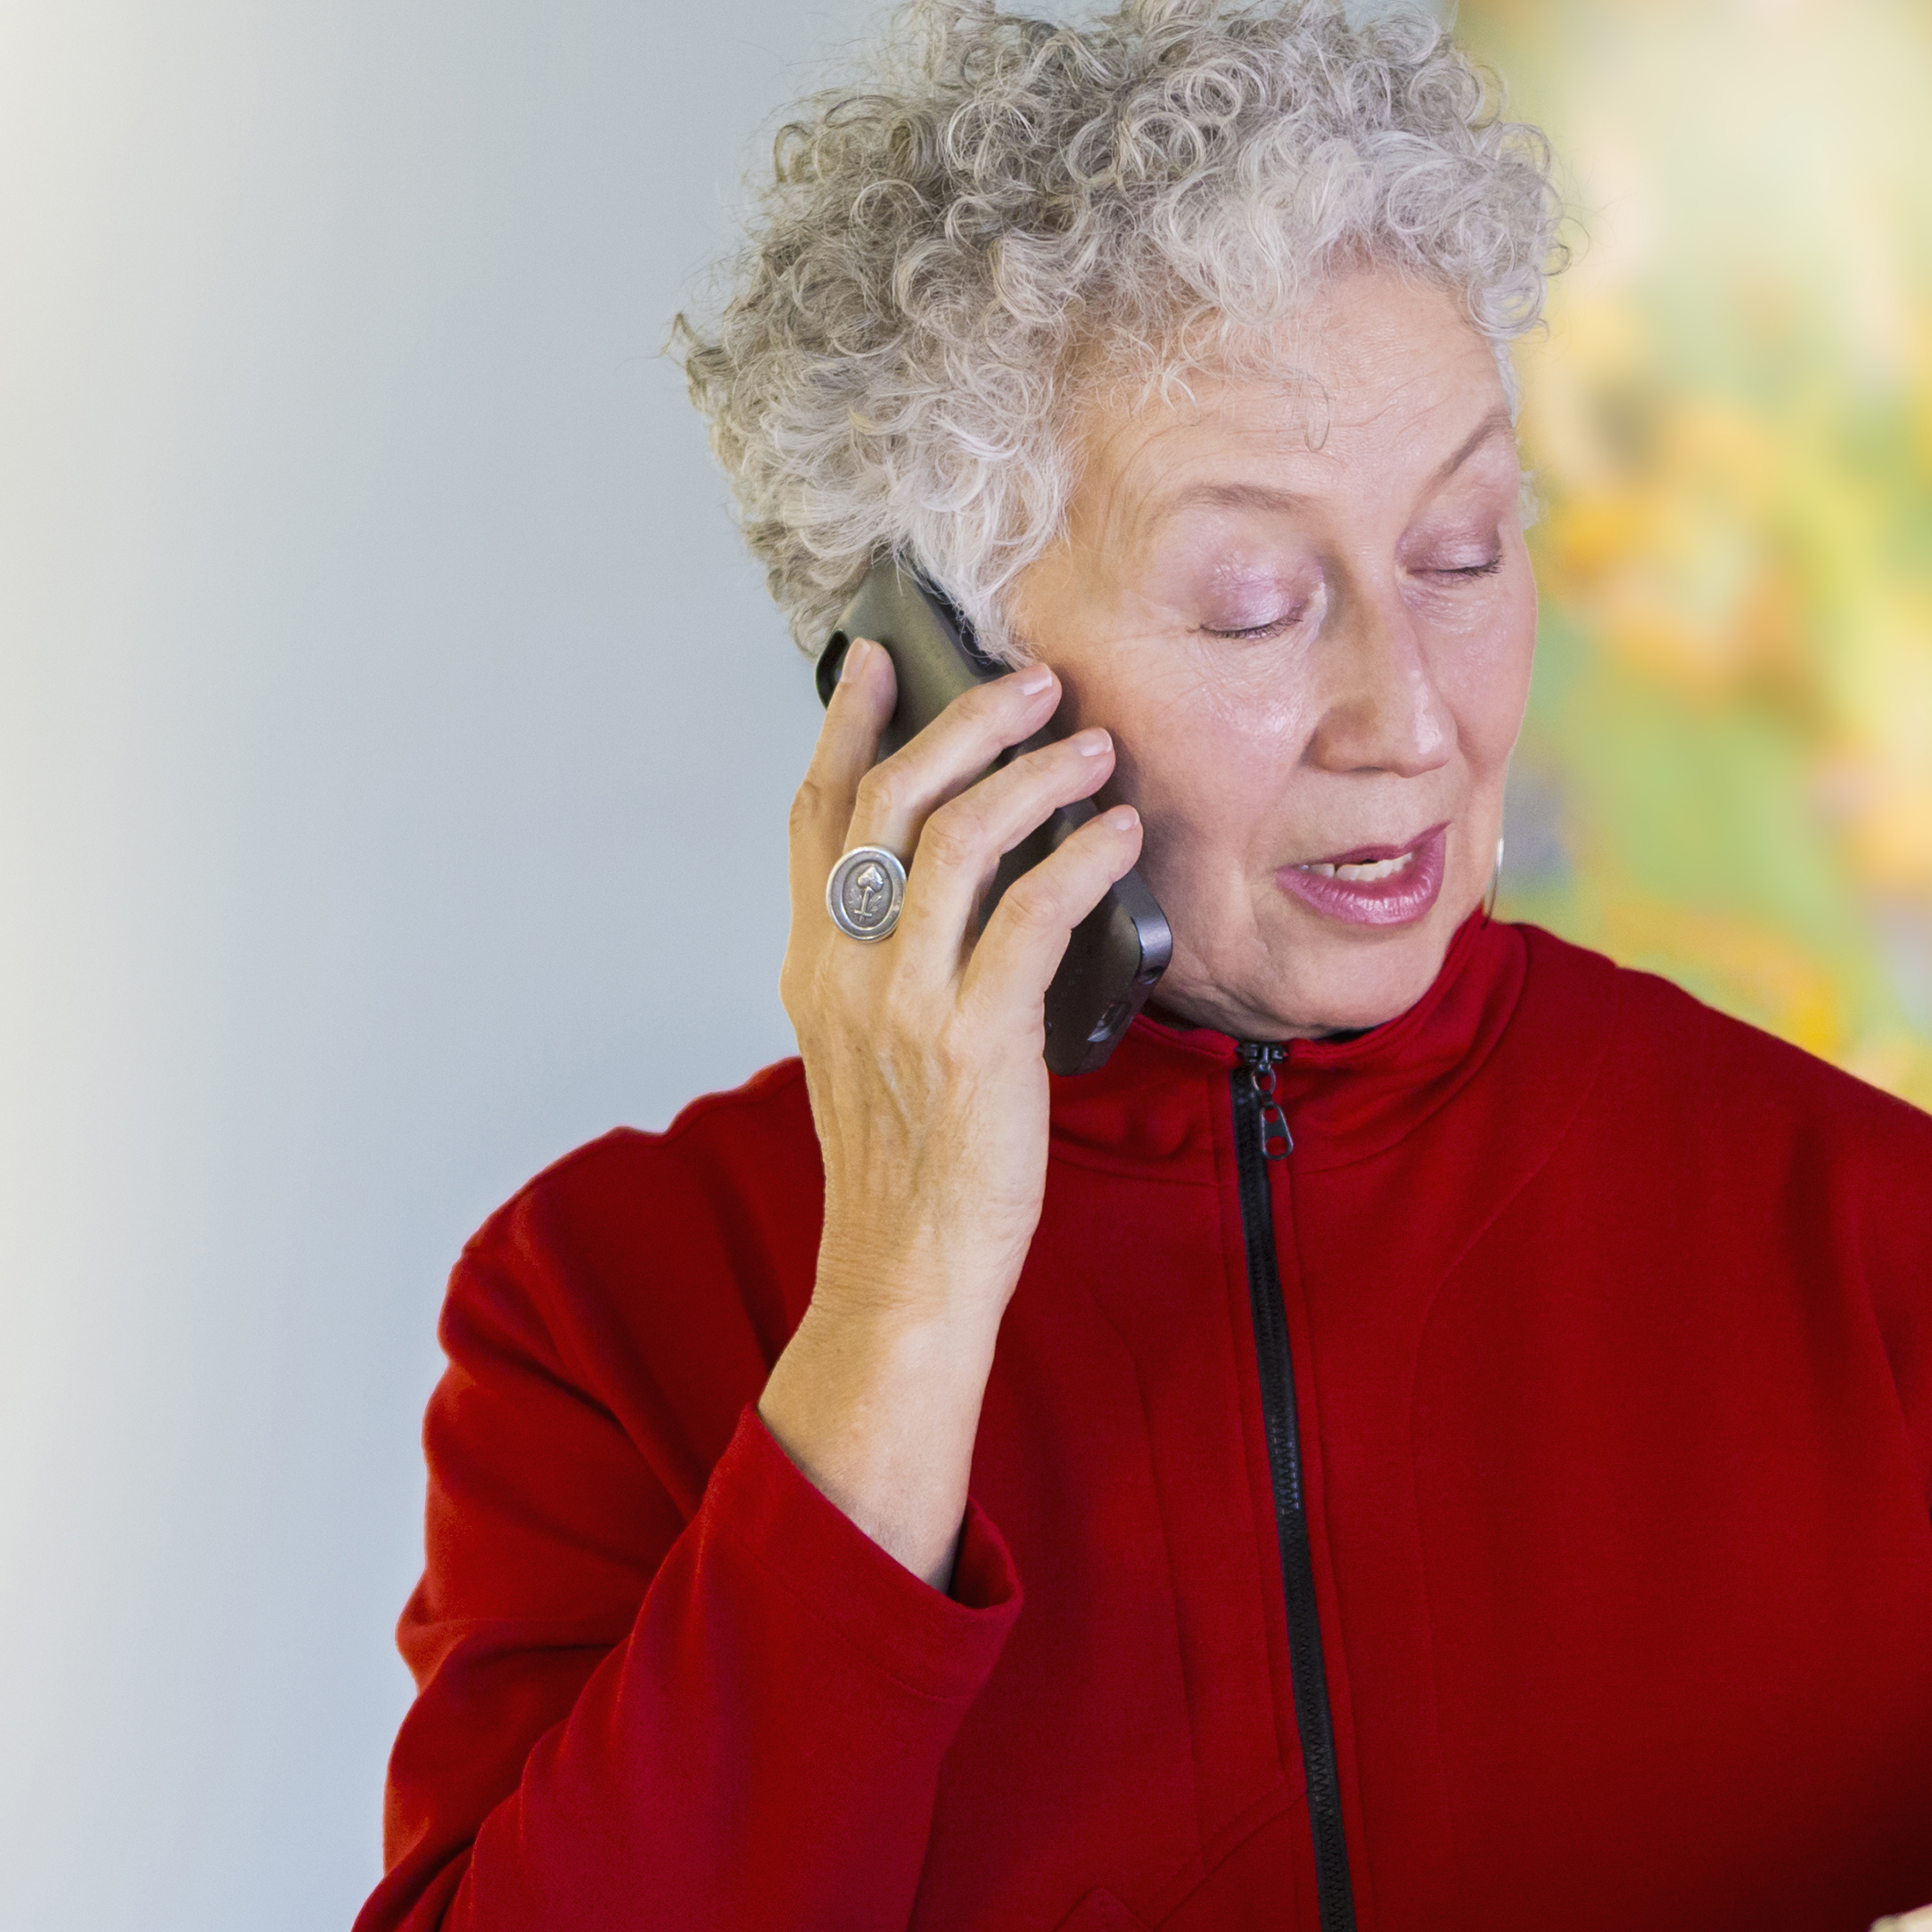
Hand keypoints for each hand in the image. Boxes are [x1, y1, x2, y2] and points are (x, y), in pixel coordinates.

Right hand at [756, 639, 1149, 1578]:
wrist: (905, 1273)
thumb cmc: (907, 1166)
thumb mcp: (870, 1047)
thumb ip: (892, 962)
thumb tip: (959, 877)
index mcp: (814, 965)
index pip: (816, 817)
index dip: (847, 727)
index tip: (883, 658)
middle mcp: (846, 971)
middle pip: (887, 802)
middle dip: (962, 723)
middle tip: (1032, 682)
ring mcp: (905, 1003)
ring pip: (957, 841)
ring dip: (1034, 777)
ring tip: (1093, 748)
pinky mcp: (975, 1039)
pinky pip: (1031, 916)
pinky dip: (1081, 861)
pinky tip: (1118, 837)